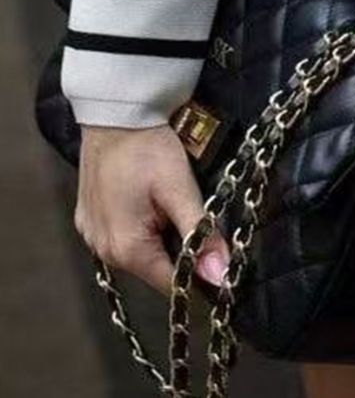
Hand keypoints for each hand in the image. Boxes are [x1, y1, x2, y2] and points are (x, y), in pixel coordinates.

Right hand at [73, 123, 231, 297]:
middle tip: (200, 224)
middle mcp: (103, 251)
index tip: (223, 269)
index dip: (198, 280)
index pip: (170, 285)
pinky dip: (141, 227)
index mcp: (127, 250)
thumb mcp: (180, 188)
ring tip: (175, 208)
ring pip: (139, 252)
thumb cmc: (148, 148)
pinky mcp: (88, 219)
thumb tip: (220, 276)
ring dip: (160, 238)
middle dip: (180, 254)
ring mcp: (92, 235)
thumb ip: (200, 234)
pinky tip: (151, 203)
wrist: (115, 112)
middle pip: (155, 269)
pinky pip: (121, 236)